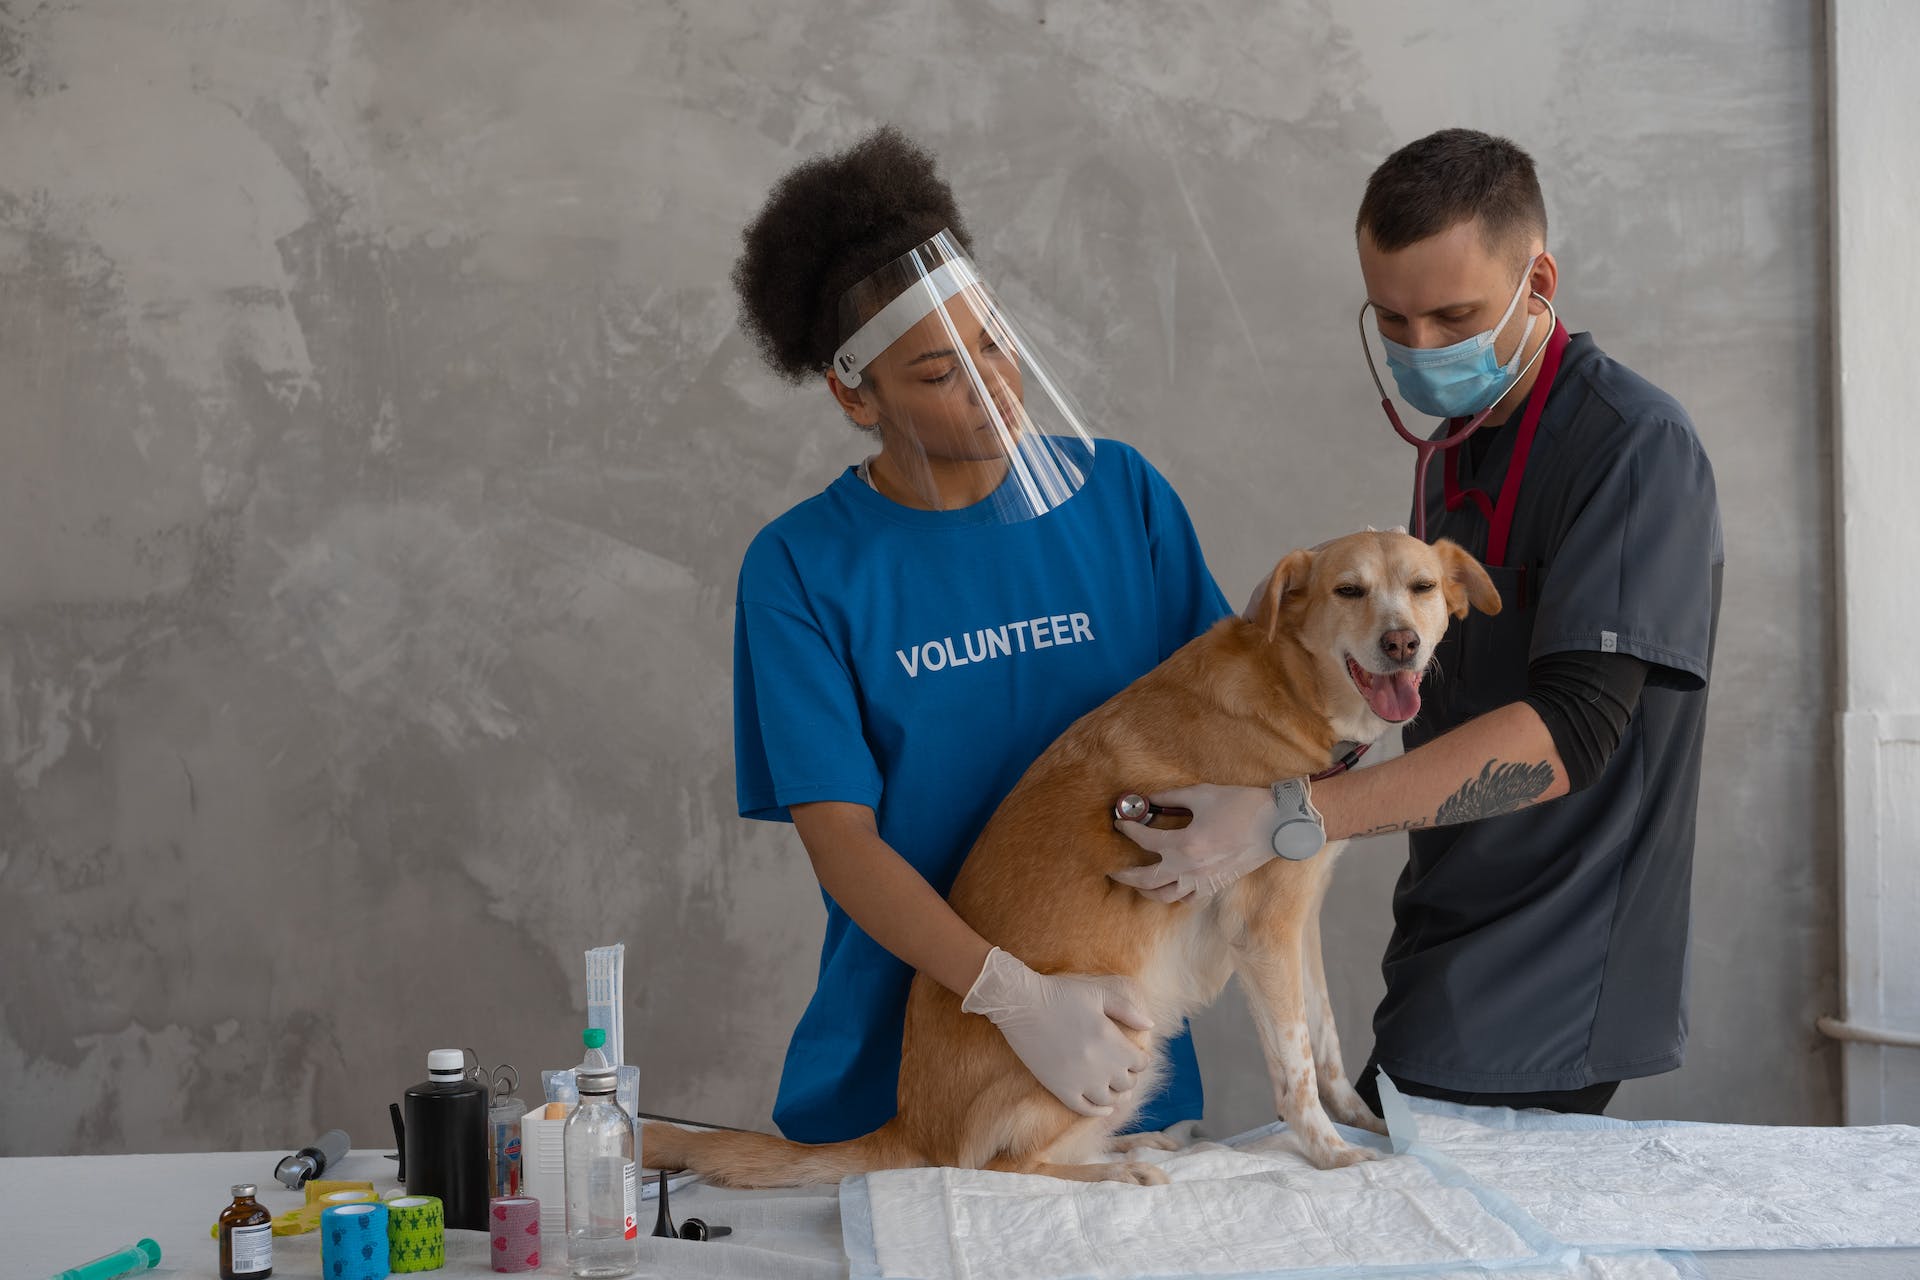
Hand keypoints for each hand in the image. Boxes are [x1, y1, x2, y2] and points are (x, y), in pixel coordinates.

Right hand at [961, 947, 1153, 1116]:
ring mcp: (1079, 1080)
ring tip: (1117, 1089)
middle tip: (1125, 1069)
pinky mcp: (1060, 1088)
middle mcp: (1099, 1065)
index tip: (1137, 1056)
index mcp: (1111, 1041)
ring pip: (1109, 1100)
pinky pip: (1084, 1109)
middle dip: (1130, 1076)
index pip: (1140, 1063)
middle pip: (1127, 1083)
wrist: (1022, 1004)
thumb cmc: (1061, 994)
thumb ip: (1128, 1010)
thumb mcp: (1099, 994)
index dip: (1142, 1060)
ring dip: (1117, 1095)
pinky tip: (1104, 1108)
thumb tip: (1150, 1025)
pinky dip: (1098, 1111)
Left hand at [1110, 782, 1319, 903]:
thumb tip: (1149, 797)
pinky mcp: (1215, 886)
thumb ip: (1171, 796)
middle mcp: (1189, 868)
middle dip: (1124, 874)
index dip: (1128, 829)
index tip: (1120, 823)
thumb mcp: (1202, 794)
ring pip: (1164, 896)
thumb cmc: (1241, 805)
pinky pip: (1187, 899)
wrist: (1276, 825)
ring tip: (1135, 882)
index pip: (1144, 840)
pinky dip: (1173, 896)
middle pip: (1145, 879)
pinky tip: (1168, 887)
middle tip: (1112, 868)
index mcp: (1184, 844)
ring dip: (1145, 890)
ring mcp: (1202, 881)